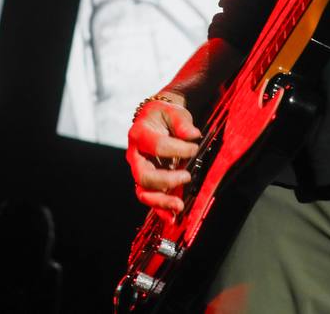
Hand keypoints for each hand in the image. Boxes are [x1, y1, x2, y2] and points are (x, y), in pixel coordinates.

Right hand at [126, 93, 200, 220]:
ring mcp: (140, 170)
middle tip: (187, 177)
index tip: (194, 148)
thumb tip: (193, 135)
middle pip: (143, 175)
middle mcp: (135, 155)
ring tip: (179, 206)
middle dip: (166, 180)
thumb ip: (182, 123)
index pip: (157, 146)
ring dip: (161, 201)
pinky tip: (172, 217)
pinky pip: (150, 199)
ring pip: (143, 192)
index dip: (178, 149)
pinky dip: (160, 210)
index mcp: (139, 134)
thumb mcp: (173, 111)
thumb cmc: (165, 116)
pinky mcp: (148, 182)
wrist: (157, 120)